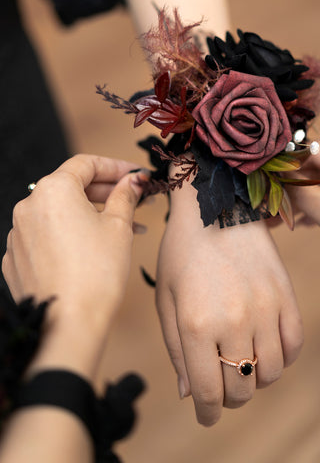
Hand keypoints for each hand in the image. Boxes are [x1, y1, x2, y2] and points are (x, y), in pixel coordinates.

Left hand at [2, 154, 146, 375]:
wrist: (70, 324)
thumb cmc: (97, 272)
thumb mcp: (119, 226)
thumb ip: (125, 195)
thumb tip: (133, 181)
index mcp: (53, 189)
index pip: (86, 164)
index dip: (115, 167)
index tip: (135, 176)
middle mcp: (28, 206)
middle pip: (71, 187)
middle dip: (105, 193)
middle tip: (134, 201)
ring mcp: (17, 234)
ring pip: (59, 213)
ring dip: (89, 215)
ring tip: (122, 230)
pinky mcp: (15, 259)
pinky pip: (45, 236)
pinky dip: (68, 235)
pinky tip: (92, 249)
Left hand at [156, 181, 302, 426]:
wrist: (215, 204)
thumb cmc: (181, 251)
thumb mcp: (166, 297)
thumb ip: (176, 348)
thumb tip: (188, 393)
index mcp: (196, 324)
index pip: (208, 392)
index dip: (207, 412)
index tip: (206, 414)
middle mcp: (234, 321)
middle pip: (241, 388)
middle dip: (229, 397)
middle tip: (221, 386)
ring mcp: (265, 308)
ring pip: (270, 373)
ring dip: (255, 378)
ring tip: (242, 362)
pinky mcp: (286, 294)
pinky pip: (294, 345)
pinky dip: (282, 357)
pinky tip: (265, 346)